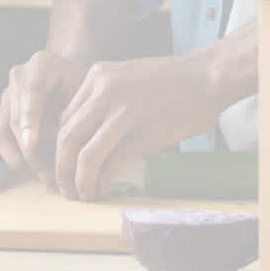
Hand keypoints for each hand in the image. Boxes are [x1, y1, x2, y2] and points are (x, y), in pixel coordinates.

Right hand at [0, 51, 89, 188]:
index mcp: (42, 65)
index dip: (29, 118)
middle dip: (30, 151)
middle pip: (15, 117)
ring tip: (45, 178)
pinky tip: (36, 172)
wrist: (77, 79)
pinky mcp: (3, 111)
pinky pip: (1, 139)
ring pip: (3, 132)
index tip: (31, 144)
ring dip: (21, 159)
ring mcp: (8, 93)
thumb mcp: (88, 96)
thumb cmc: (88, 88)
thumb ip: (74, 117)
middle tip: (50, 175)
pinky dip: (16, 157)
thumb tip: (66, 153)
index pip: (31, 91)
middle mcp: (19, 76)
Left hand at [54, 53, 238, 201]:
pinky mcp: (142, 133)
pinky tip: (103, 191)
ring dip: (78, 181)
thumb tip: (88, 135)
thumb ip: (105, 101)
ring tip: (83, 195)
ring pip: (83, 154)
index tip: (64, 166)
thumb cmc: (174, 81)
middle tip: (65, 188)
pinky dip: (101, 182)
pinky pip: (110, 164)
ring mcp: (122, 111)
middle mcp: (103, 91)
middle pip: (66, 137)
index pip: (63, 118)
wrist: (210, 77)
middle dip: (61, 169)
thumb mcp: (129, 78)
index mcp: (97, 76)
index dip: (59, 148)